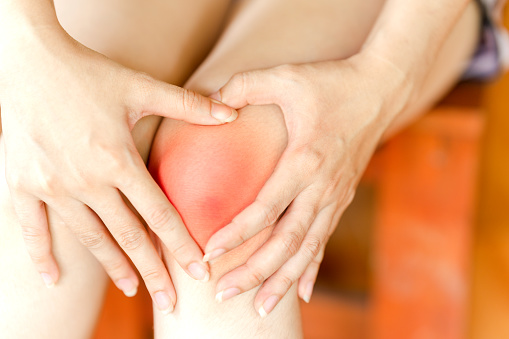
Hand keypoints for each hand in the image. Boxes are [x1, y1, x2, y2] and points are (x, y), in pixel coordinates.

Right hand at [0, 25, 235, 311]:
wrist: (26, 59)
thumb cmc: (88, 72)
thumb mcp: (140, 86)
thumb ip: (188, 104)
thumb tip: (233, 111)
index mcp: (117, 159)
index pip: (158, 214)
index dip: (180, 245)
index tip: (197, 273)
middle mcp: (86, 180)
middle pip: (128, 236)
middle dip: (153, 271)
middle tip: (171, 303)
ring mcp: (52, 186)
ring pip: (89, 238)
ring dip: (112, 267)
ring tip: (133, 289)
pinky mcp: (22, 184)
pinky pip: (32, 229)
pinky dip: (42, 256)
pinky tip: (54, 280)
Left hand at [204, 52, 411, 315]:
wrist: (381, 90)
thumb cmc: (332, 82)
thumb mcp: (286, 76)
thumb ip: (244, 86)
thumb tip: (212, 102)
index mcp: (304, 160)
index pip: (265, 209)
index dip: (236, 234)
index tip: (209, 253)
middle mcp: (321, 187)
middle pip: (286, 242)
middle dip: (254, 272)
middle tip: (223, 294)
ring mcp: (334, 196)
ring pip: (306, 250)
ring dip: (281, 280)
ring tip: (259, 308)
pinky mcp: (341, 198)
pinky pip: (324, 240)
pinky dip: (310, 268)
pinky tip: (298, 292)